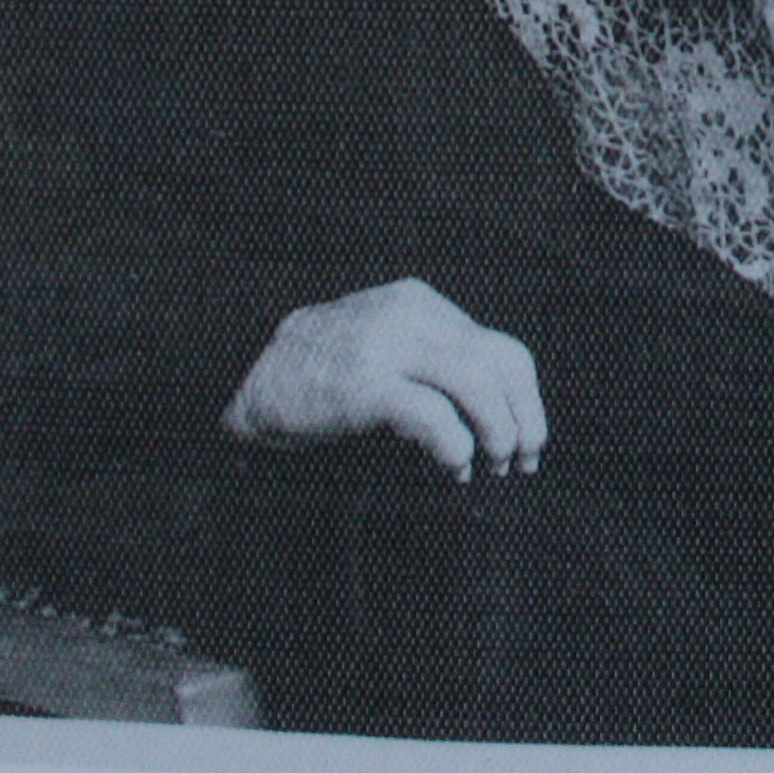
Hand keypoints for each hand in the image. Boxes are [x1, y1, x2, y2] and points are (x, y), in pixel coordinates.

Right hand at [221, 277, 546, 479]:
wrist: (244, 376)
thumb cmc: (319, 375)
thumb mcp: (383, 348)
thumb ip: (430, 364)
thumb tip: (495, 419)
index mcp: (420, 304)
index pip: (501, 347)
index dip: (527, 400)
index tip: (529, 441)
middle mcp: (410, 316)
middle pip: (500, 362)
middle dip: (522, 420)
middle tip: (517, 463)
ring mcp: (386, 346)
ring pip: (477, 383)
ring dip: (497, 433)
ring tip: (490, 467)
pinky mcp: (363, 384)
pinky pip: (433, 414)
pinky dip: (456, 446)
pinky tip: (452, 468)